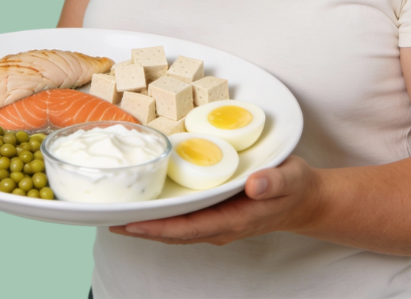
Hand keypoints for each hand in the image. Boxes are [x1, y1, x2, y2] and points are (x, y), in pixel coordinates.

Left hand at [109, 156, 320, 245]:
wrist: (303, 200)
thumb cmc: (296, 188)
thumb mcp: (291, 179)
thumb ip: (274, 181)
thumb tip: (254, 183)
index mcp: (233, 220)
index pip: (188, 229)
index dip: (158, 229)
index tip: (131, 224)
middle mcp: (218, 226)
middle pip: (172, 232)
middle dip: (140, 228)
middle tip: (107, 217)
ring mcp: (214, 222)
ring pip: (173, 228)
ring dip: (145, 223)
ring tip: (115, 213)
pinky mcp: (212, 213)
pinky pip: (180, 218)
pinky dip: (159, 215)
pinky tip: (143, 204)